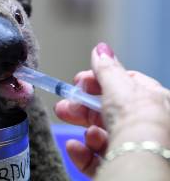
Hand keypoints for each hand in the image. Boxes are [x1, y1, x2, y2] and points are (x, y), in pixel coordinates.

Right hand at [55, 43, 169, 176]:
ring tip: (74, 125)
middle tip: (64, 105)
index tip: (79, 82)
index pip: (124, 85)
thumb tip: (101, 49)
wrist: (139, 160)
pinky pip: (99, 159)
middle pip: (108, 112)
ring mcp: (134, 148)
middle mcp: (147, 125)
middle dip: (82, 107)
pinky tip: (75, 147)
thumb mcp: (118, 86)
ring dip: (85, 128)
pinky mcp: (121, 168)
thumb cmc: (138, 121)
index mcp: (153, 101)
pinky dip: (84, 152)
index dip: (98, 82)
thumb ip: (106, 68)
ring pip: (103, 135)